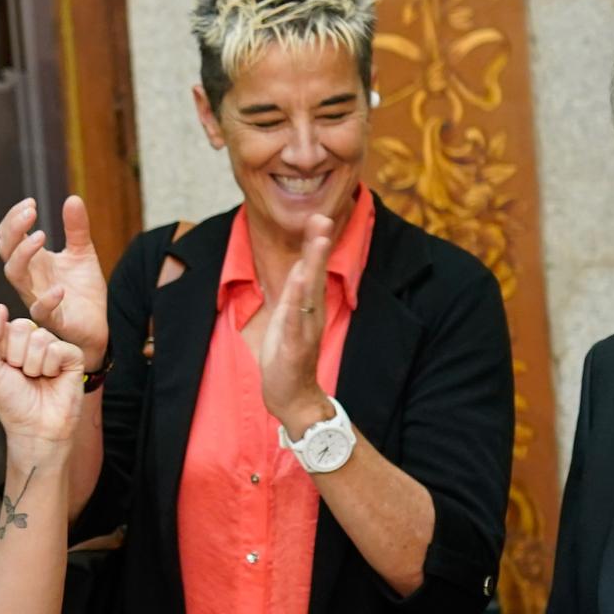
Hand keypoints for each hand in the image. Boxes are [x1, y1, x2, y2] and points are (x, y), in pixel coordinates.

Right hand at [0, 196, 107, 368]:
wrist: (100, 324)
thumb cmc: (84, 291)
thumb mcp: (82, 253)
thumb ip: (76, 228)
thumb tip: (72, 198)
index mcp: (33, 261)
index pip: (9, 236)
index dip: (14, 218)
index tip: (30, 203)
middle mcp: (29, 278)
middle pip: (6, 251)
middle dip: (13, 230)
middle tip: (30, 212)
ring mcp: (37, 297)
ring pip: (14, 275)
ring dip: (23, 254)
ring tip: (41, 237)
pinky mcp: (52, 319)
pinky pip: (40, 310)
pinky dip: (48, 299)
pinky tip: (60, 287)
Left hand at [0, 304, 83, 447]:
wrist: (34, 428)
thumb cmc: (11, 401)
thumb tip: (0, 307)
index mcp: (15, 342)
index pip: (7, 326)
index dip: (4, 352)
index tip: (8, 370)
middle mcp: (35, 341)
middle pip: (23, 327)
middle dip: (18, 357)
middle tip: (24, 376)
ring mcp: (55, 347)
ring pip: (40, 338)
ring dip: (34, 366)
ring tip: (38, 379)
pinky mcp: (73, 356)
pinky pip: (58, 348)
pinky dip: (50, 367)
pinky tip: (53, 379)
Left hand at [260, 214, 335, 437]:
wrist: (293, 397)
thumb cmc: (289, 356)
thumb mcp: (290, 317)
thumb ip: (297, 292)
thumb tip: (303, 264)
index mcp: (308, 307)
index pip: (311, 270)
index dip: (315, 244)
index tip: (319, 216)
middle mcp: (312, 314)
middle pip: (315, 275)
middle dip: (318, 246)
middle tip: (323, 218)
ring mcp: (305, 330)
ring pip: (309, 295)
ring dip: (312, 268)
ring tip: (316, 243)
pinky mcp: (296, 347)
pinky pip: (296, 322)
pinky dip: (297, 303)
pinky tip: (298, 284)